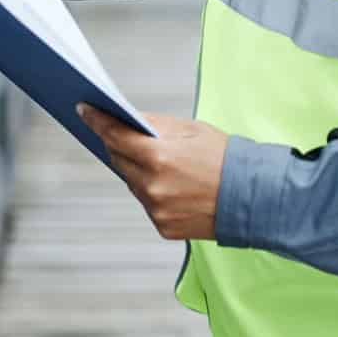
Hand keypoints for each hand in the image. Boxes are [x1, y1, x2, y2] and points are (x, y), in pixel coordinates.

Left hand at [78, 104, 229, 240]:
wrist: (252, 198)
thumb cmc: (226, 159)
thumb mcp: (192, 130)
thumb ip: (157, 125)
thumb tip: (129, 120)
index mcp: (159, 157)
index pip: (115, 135)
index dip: (98, 121)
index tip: (84, 110)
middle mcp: (152, 186)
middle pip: (119, 159)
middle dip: (118, 144)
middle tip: (119, 131)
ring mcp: (156, 209)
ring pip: (132, 182)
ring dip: (137, 169)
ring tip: (156, 159)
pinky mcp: (162, 226)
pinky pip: (146, 202)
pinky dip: (152, 190)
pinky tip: (171, 183)